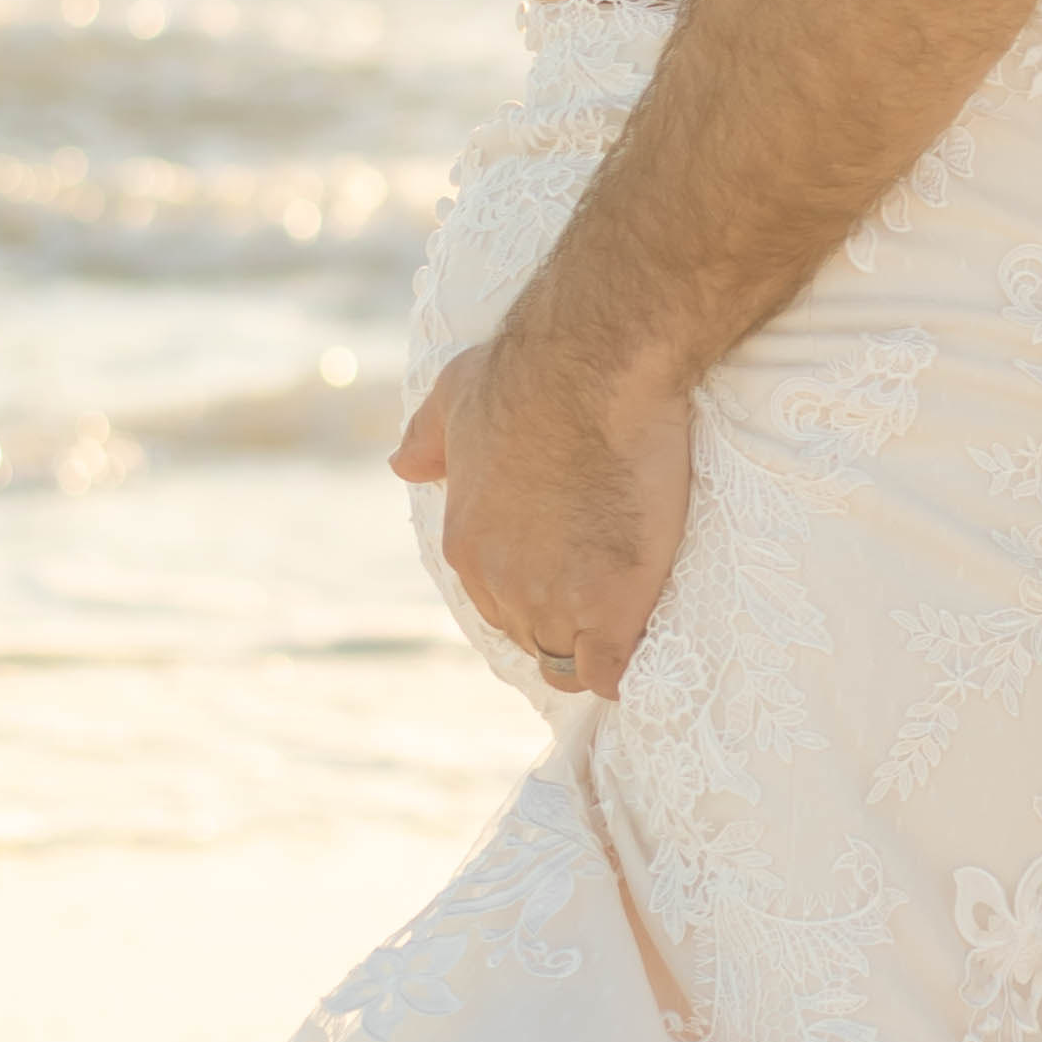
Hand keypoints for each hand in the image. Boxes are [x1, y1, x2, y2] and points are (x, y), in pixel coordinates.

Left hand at [392, 332, 690, 699]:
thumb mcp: (453, 395)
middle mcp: (502, 582)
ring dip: (592, 644)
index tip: (564, 576)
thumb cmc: (526, 372)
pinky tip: (638, 643)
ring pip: (566, 658)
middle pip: (529, 634)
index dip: (531, 594)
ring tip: (627, 621)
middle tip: (602, 594)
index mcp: (466, 543)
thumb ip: (428, 438)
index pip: (493, 601)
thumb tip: (403, 465)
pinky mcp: (611, 606)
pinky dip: (621, 668)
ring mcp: (556, 599)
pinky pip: (610, 671)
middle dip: (561, 621)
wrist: (592, 370)